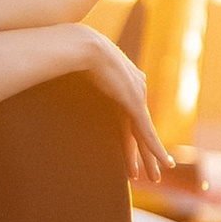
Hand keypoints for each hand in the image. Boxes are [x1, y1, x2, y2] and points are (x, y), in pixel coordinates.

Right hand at [80, 28, 164, 172]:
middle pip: (140, 129)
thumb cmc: (72, 53)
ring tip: (155, 177)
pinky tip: (163, 163)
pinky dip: (155, 149)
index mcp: (124, 84)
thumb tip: (57, 80)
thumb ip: (74, 81)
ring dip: (151, 158)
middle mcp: (135, 90)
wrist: (81, 44)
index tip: (132, 151)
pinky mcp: (133, 103)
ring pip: (145, 135)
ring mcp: (136, 97)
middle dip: (146, 152)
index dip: (131, 137)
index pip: (129, 117)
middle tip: (153, 172)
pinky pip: (146, 132)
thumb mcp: (75, 72)